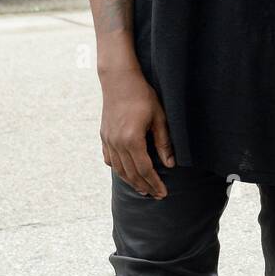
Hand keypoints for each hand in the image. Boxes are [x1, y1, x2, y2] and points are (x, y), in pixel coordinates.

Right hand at [99, 65, 174, 197]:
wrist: (119, 80)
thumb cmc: (142, 96)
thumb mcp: (159, 118)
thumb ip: (163, 143)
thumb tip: (170, 165)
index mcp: (132, 140)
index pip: (145, 170)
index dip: (154, 183)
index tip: (163, 193)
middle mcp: (117, 143)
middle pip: (131, 173)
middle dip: (144, 186)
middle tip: (156, 196)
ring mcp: (108, 140)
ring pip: (119, 169)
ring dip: (131, 181)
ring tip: (143, 189)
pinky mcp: (104, 135)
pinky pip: (109, 159)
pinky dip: (118, 169)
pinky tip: (126, 173)